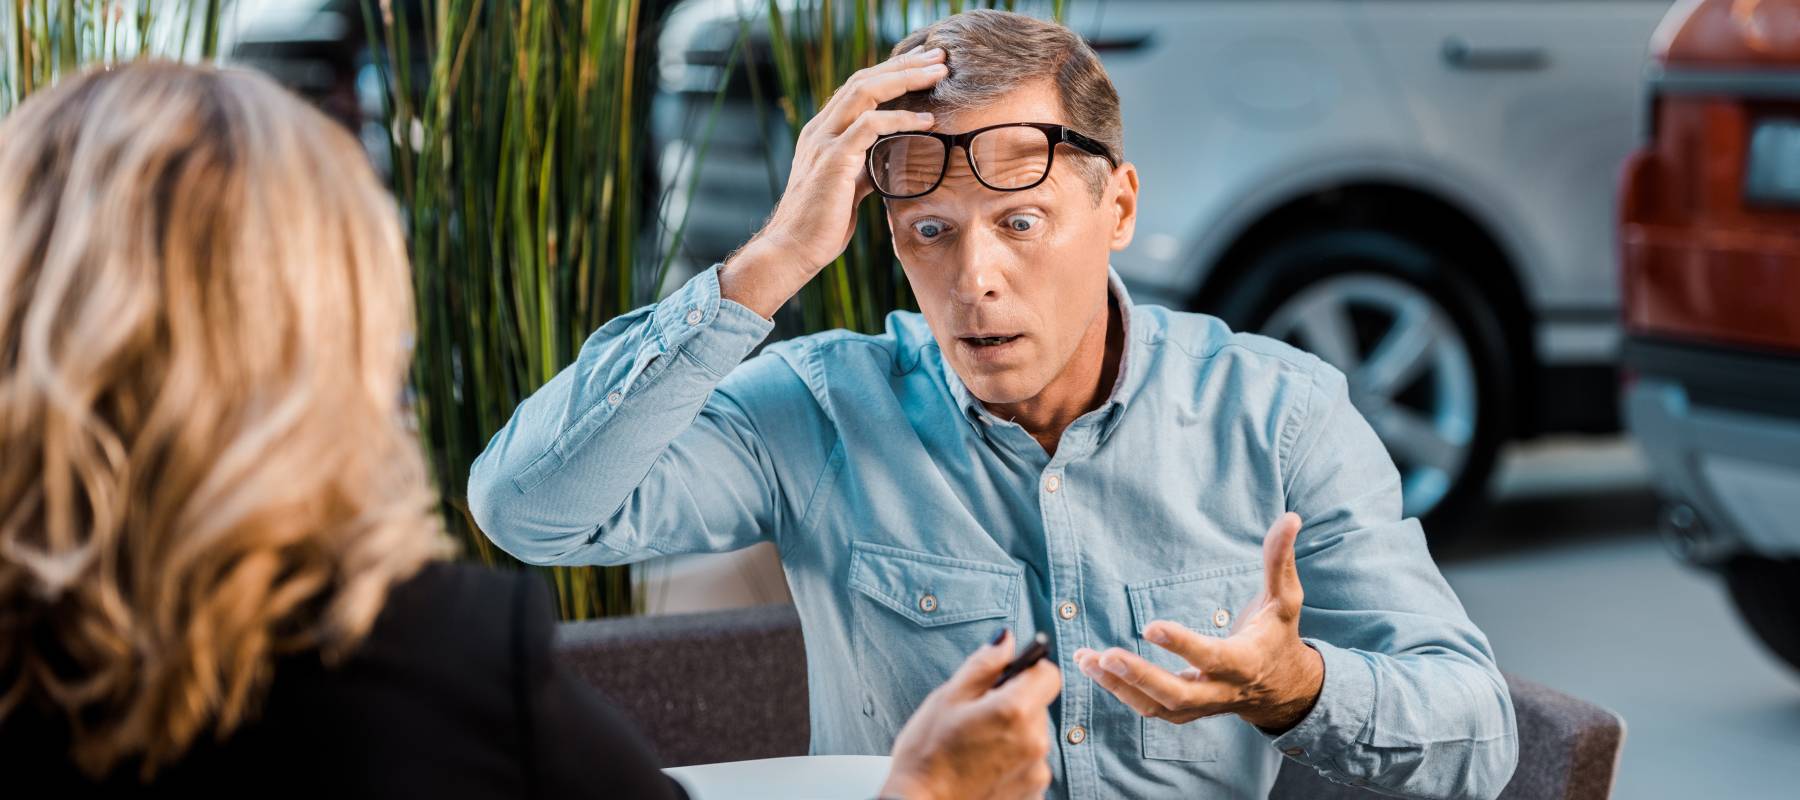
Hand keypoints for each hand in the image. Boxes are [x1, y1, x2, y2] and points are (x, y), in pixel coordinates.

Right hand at [718, 46, 947, 318]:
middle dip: (904, 64)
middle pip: (864, 78)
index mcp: (823, 132)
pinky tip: (926, 122)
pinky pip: (869, 126)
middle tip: (940, 55)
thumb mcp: (849, 187)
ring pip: (865, 91)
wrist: (792, 251)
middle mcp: (820, 129)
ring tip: (939, 73)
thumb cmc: (821, 225)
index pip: (860, 87)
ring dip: (905, 79)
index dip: (893, 72)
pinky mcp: (832, 160)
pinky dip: (900, 119)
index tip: (926, 66)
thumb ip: (865, 165)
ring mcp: (823, 141)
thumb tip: (891, 156)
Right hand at [881, 630, 1060, 799]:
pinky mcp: (1033, 792)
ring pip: (1032, 735)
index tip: (1006, 679)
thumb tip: (1005, 640)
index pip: (1048, 674)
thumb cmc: (927, 754)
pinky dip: (1011, 761)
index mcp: (1015, 710)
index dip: (1028, 671)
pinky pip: (1029, 763)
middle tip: (976, 717)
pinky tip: (982, 767)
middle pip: (1038, 706)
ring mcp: (1036, 770)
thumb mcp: (948, 698)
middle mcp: (1035, 740)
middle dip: (1013, 704)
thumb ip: (983, 664)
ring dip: (1012, 734)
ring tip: (976, 746)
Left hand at [1075, 512, 1324, 731]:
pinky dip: (1119, 691)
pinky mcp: (1185, 711)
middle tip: (1106, 654)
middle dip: (1139, 677)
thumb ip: (1280, 561)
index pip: (1211, 657)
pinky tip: (1094, 668)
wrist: (1283, 689)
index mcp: (1244, 662)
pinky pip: (1149, 709)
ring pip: (1156, 707)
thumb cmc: (1278, 636)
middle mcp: (1220, 690)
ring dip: (1119, 686)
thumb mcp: (1285, 600)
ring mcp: (1201, 706)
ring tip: (1085, 660)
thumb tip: (1291, 518)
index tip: (1150, 626)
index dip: (1182, 644)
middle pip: (1177, 694)